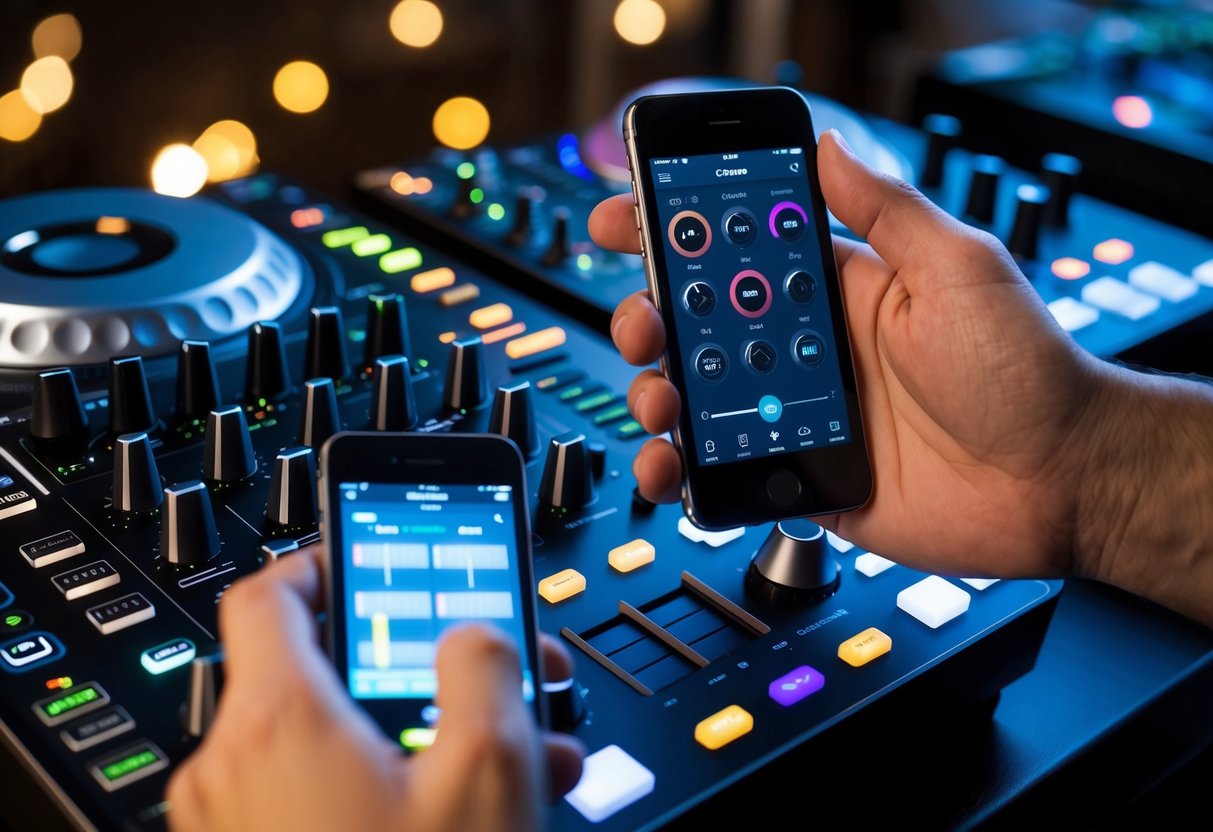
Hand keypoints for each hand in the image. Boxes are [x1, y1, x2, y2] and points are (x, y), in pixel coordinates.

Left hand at [166, 546, 583, 831]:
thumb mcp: (486, 773)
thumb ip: (486, 669)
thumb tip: (475, 633)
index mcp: (280, 723)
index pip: (272, 593)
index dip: (326, 556)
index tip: (371, 551)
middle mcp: (234, 771)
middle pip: (327, 674)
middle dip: (425, 670)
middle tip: (489, 679)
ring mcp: (235, 826)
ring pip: (336, 744)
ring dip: (425, 736)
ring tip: (512, 760)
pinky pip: (319, 800)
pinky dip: (389, 788)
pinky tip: (467, 814)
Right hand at [589, 129, 1108, 579]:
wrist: (1059, 480)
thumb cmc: (1023, 370)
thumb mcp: (958, 268)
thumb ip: (887, 211)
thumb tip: (830, 145)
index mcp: (837, 295)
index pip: (738, 255)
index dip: (677, 236)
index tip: (625, 219)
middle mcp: (807, 354)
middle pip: (698, 328)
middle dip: (650, 316)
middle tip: (644, 321)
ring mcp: (799, 418)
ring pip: (695, 401)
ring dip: (655, 393)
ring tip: (659, 398)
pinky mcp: (800, 478)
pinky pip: (722, 474)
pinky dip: (682, 473)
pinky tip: (673, 465)